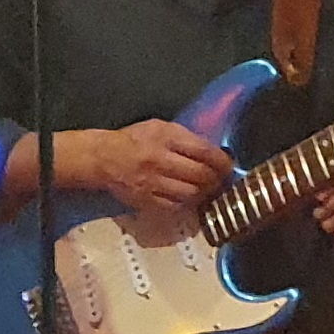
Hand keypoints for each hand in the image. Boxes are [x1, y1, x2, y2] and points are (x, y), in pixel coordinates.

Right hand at [61, 118, 229, 215]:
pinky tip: (190, 199)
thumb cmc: (134, 140)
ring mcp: (153, 183)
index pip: (204, 151)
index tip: (229, 167)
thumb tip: (212, 151)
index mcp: (166, 137)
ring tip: (208, 191)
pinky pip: (176, 206)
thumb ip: (185, 138)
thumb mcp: (160, 127)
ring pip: (191, 193)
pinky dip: (188, 204)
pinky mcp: (147, 200)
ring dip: (204, 194)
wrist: (104, 159)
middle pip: (201, 175)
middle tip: (222, 182)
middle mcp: (160, 160)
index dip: (222, 162)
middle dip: (216, 180)